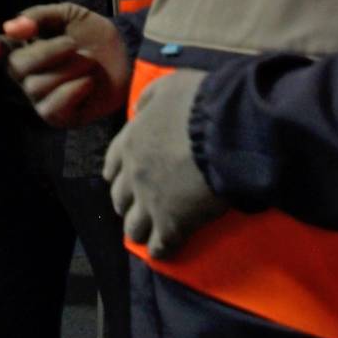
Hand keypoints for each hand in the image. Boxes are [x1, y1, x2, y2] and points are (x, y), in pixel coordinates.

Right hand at [0, 2, 130, 126]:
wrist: (127, 56)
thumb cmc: (94, 36)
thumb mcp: (70, 15)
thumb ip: (40, 16)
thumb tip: (11, 27)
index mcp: (26, 48)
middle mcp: (28, 76)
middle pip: (17, 66)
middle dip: (47, 52)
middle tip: (72, 44)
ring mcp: (42, 98)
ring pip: (37, 86)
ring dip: (69, 69)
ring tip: (88, 63)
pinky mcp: (59, 117)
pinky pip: (53, 108)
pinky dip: (73, 91)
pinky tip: (87, 83)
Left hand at [104, 69, 225, 258]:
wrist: (224, 131)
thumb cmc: (199, 103)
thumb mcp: (168, 85)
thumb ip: (149, 98)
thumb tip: (138, 110)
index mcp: (131, 141)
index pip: (112, 163)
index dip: (116, 173)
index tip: (116, 180)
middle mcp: (134, 174)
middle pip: (119, 198)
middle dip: (126, 203)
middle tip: (136, 207)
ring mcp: (150, 203)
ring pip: (133, 227)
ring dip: (138, 230)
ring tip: (146, 235)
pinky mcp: (172, 225)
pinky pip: (159, 246)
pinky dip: (160, 250)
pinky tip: (164, 252)